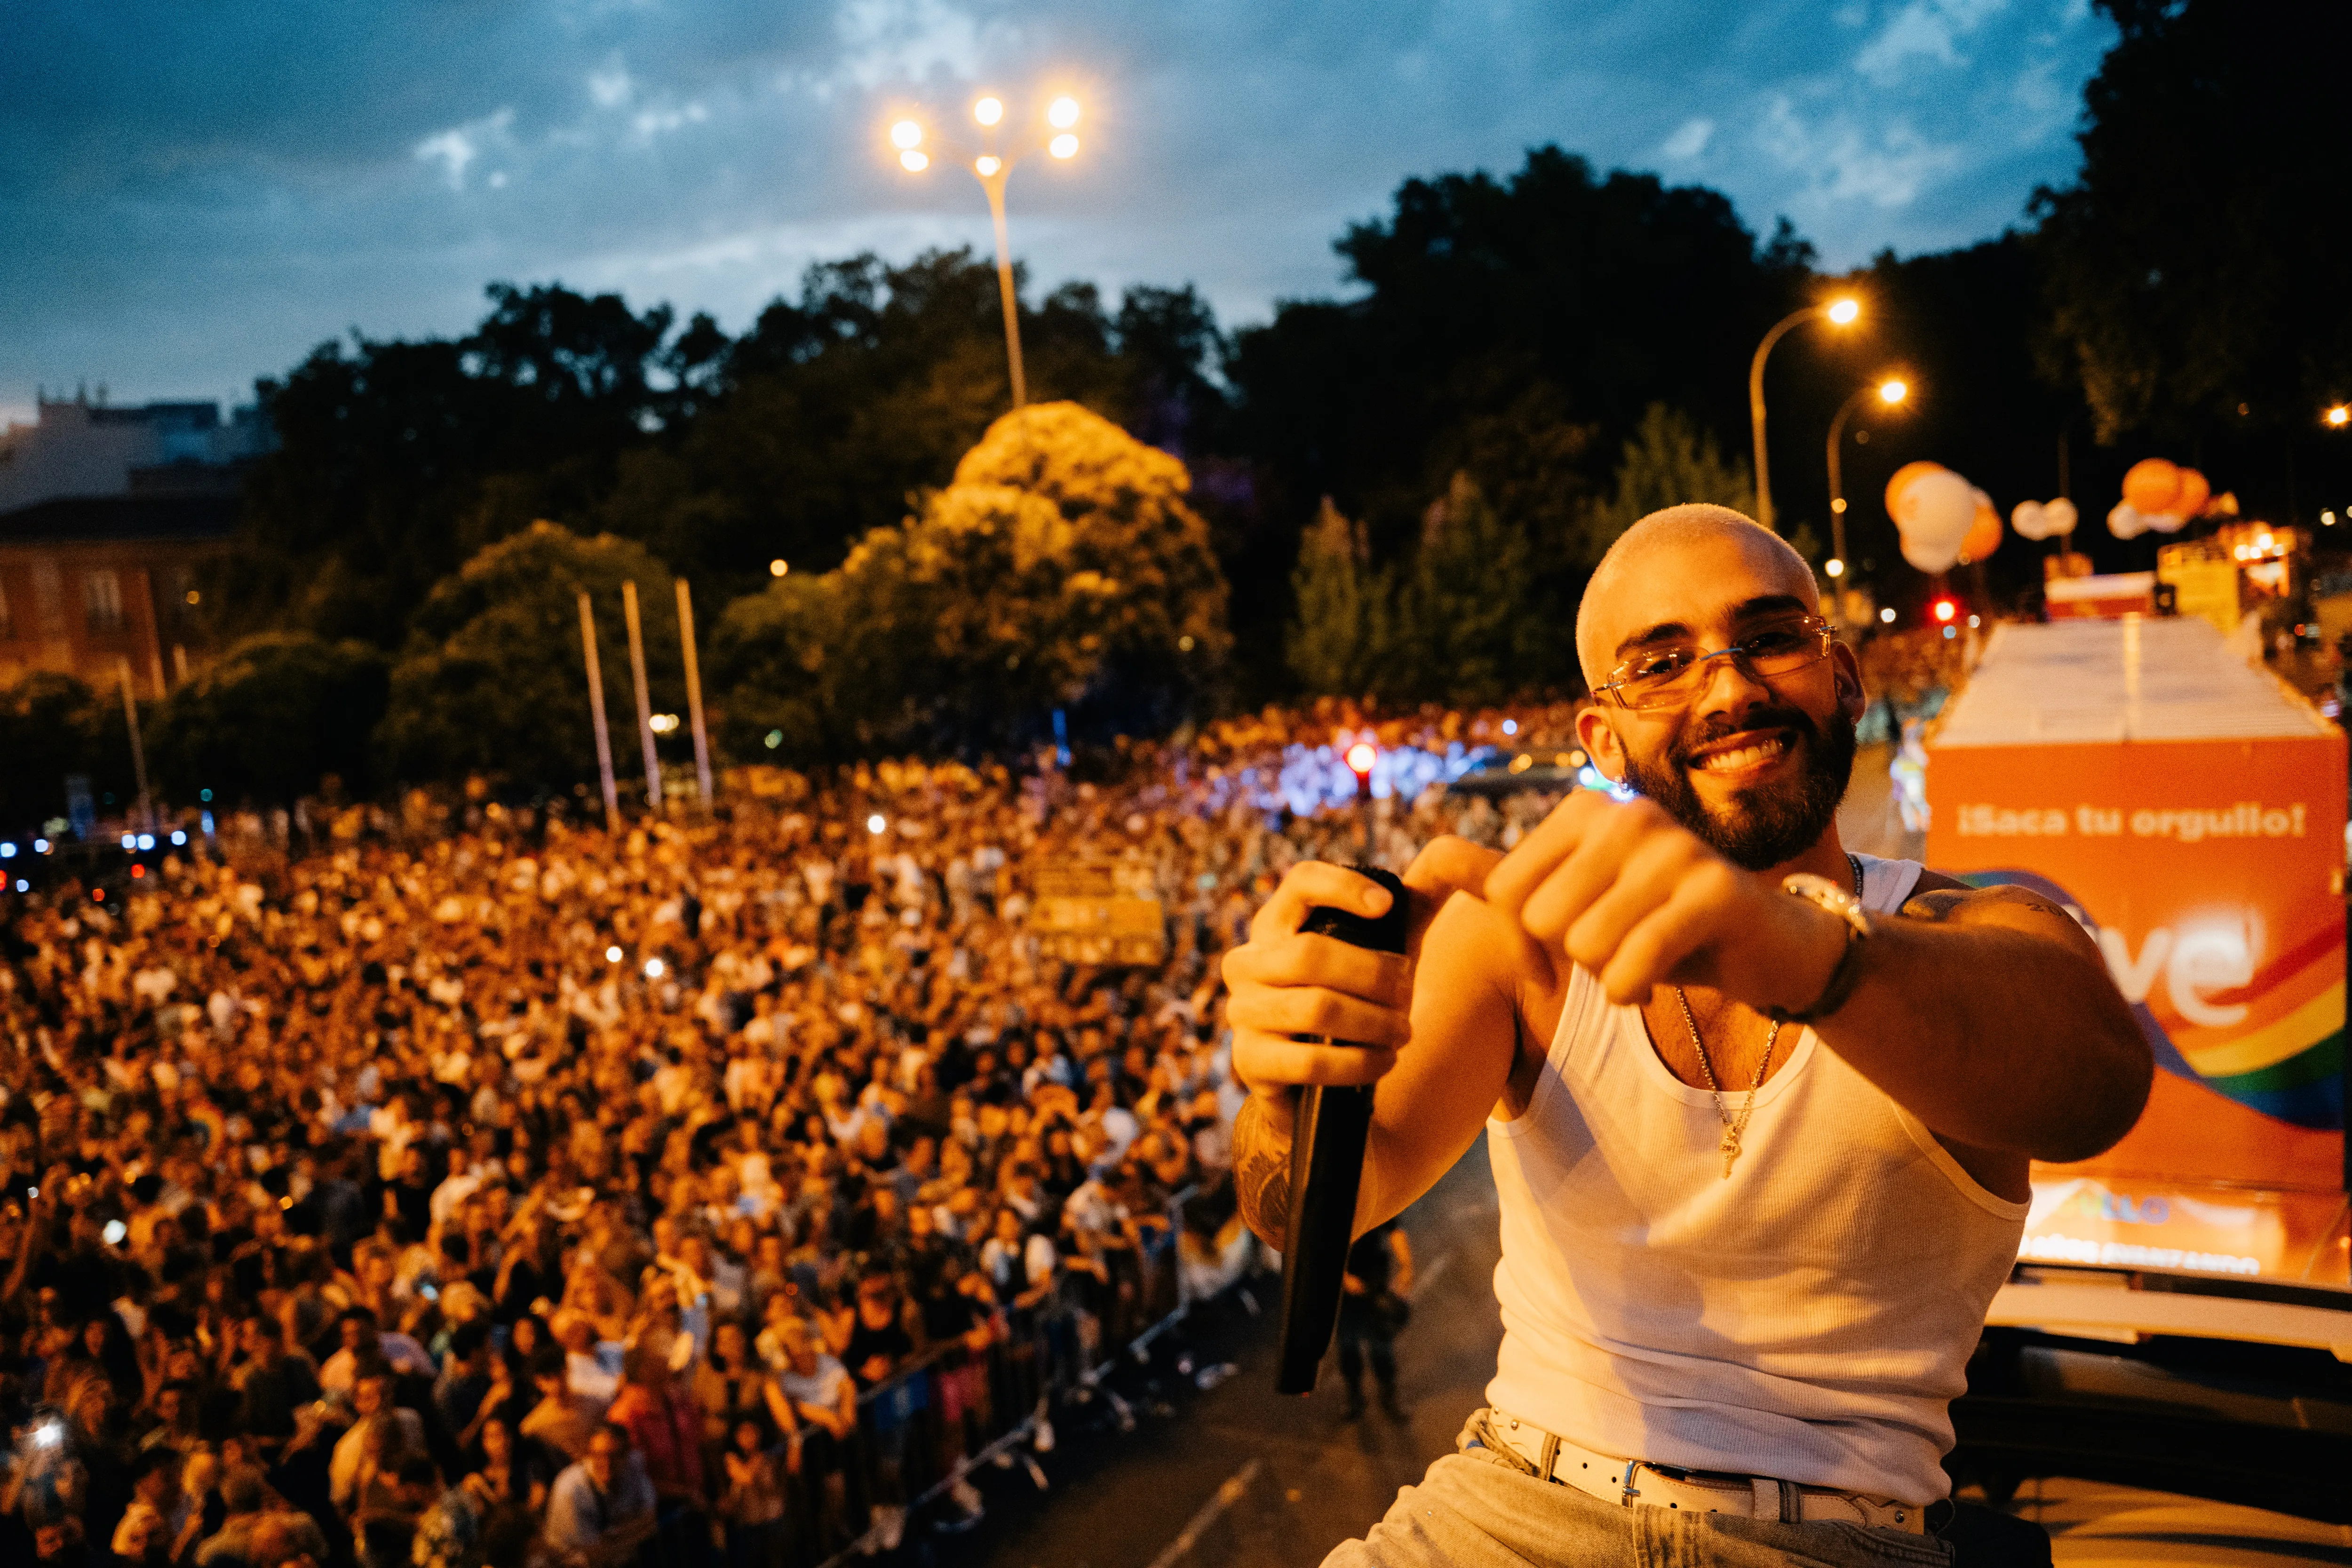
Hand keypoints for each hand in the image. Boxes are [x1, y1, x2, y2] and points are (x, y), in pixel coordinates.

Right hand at [1222, 841, 1496, 1114]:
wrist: (1311, 1080)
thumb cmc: (1353, 999)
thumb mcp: (1380, 950)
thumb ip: (1412, 908)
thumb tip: (1454, 859)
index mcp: (1276, 924)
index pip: (1300, 883)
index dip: (1342, 887)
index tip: (1388, 906)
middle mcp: (1248, 962)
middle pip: (1312, 953)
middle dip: (1374, 974)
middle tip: (1409, 993)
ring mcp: (1243, 1012)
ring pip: (1316, 1008)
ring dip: (1374, 1022)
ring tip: (1404, 1030)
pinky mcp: (1250, 1061)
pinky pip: (1310, 1060)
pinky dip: (1359, 1062)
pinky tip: (1386, 1060)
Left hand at [1480, 793, 1840, 1010]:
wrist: (1760, 945)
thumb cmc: (1654, 922)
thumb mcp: (1568, 899)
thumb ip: (1494, 880)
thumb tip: (1417, 865)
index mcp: (1585, 810)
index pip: (1506, 895)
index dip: (1531, 938)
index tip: (1575, 936)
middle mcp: (1626, 814)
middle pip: (1542, 922)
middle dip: (1572, 956)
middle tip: (1617, 946)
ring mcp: (1675, 847)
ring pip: (1584, 945)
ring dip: (1606, 973)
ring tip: (1640, 955)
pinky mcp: (1714, 891)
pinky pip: (1632, 964)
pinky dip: (1631, 989)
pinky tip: (1655, 980)